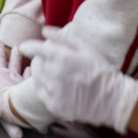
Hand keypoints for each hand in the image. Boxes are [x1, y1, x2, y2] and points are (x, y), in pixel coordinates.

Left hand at [19, 26, 137, 132]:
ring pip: (37, 79)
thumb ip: (61, 37)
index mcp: (58, 56)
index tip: (24, 47)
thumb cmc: (100, 69)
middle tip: (53, 63)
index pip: (32, 48)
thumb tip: (43, 31)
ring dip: (42, 75)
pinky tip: (59, 88)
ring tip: (58, 76)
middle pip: (34, 64)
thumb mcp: (84, 47)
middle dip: (40, 61)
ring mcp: (53, 91)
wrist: (113, 99)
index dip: (27, 46)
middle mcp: (52, 73)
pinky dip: (47, 90)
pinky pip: (42, 94)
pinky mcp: (55, 106)